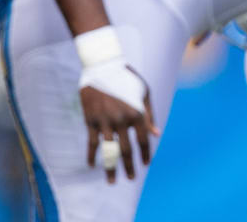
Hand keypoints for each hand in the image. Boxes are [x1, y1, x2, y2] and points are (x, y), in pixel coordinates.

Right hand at [80, 60, 158, 183]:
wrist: (102, 65)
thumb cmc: (126, 78)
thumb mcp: (143, 92)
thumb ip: (149, 114)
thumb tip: (155, 134)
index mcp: (137, 113)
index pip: (143, 140)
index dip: (144, 154)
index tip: (145, 165)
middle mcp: (122, 120)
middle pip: (126, 150)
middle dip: (128, 166)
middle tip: (130, 178)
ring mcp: (105, 121)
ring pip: (108, 150)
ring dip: (110, 168)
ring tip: (111, 181)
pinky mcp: (91, 120)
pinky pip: (92, 142)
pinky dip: (92, 155)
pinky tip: (92, 165)